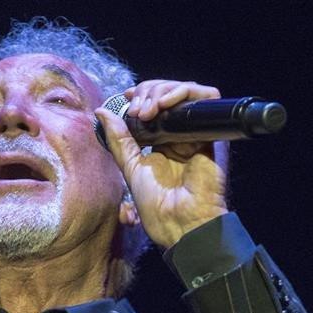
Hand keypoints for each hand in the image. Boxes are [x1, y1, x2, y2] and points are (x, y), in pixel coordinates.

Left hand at [94, 80, 228, 249]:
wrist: (179, 221)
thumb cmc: (156, 204)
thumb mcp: (130, 165)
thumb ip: (118, 138)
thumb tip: (102, 111)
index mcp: (163, 142)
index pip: (154, 104)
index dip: (142, 95)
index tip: (126, 97)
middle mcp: (181, 134)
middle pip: (168, 94)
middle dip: (149, 91)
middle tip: (136, 109)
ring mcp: (196, 132)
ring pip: (185, 92)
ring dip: (162, 91)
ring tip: (148, 109)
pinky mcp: (211, 132)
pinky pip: (204, 99)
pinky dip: (183, 93)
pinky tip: (164, 105)